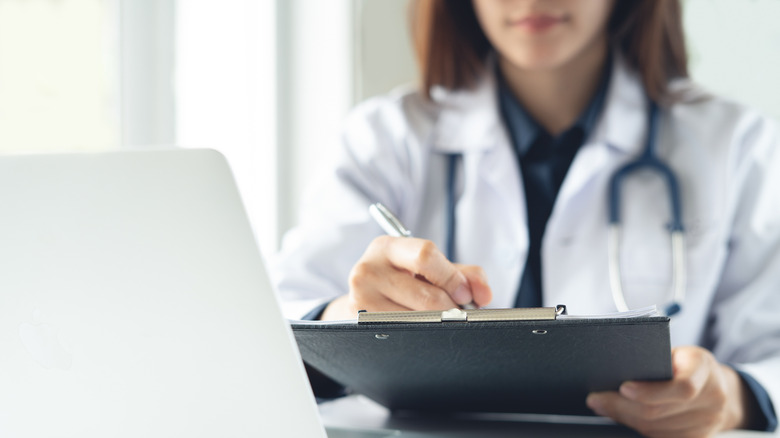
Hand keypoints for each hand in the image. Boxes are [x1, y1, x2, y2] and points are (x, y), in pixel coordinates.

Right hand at [321, 236, 491, 319]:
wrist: (365, 299)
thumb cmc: (405, 280)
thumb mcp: (431, 269)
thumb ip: (464, 274)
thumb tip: (484, 295)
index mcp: (387, 247)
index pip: (425, 256)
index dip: (452, 278)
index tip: (466, 295)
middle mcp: (368, 269)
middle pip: (426, 296)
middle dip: (451, 308)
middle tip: (458, 313)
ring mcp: (360, 297)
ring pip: (415, 319)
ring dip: (437, 325)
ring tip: (439, 320)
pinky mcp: (360, 322)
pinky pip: (403, 333)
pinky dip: (421, 335)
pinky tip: (422, 330)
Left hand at [586, 346, 754, 436]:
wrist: (718, 387)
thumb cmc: (686, 364)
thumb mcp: (675, 352)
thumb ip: (652, 360)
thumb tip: (611, 373)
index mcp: (705, 368)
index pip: (682, 386)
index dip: (650, 391)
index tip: (623, 387)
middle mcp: (712, 398)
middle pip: (660, 412)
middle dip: (622, 407)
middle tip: (595, 399)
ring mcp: (708, 422)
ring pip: (657, 429)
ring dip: (626, 419)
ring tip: (604, 407)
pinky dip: (638, 429)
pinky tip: (622, 418)